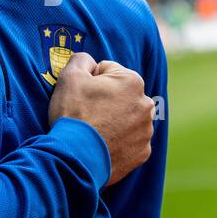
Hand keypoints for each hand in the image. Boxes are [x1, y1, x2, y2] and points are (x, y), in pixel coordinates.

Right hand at [47, 52, 154, 188]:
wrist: (75, 158)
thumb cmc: (73, 114)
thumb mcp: (70, 76)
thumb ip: (82, 59)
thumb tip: (90, 62)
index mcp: (132, 81)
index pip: (107, 71)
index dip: (89, 81)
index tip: (81, 95)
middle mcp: (146, 105)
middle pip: (120, 95)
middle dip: (105, 100)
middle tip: (86, 114)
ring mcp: (146, 131)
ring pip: (126, 118)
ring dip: (113, 121)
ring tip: (93, 132)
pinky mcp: (142, 153)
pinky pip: (129, 141)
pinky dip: (118, 142)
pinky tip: (101, 145)